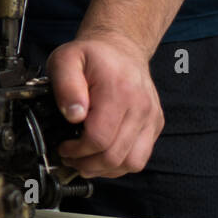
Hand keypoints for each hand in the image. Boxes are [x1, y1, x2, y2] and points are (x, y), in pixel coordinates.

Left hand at [47, 33, 163, 177]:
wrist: (121, 48)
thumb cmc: (92, 56)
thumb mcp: (66, 60)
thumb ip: (66, 86)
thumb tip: (74, 115)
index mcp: (118, 92)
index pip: (99, 139)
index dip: (77, 151)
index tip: (63, 147)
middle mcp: (140, 107)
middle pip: (115, 156)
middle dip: (86, 164)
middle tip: (69, 158)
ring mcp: (151, 117)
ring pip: (131, 163)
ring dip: (104, 169)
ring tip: (84, 161)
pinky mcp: (155, 124)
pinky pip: (140, 157)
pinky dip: (119, 164)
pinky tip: (101, 156)